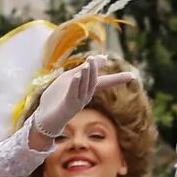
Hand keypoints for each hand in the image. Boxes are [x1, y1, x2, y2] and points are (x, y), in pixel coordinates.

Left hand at [24, 60, 138, 147]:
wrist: (43, 118)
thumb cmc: (55, 98)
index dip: (118, 79)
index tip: (133, 76)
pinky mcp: (67, 106)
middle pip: (96, 83)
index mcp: (86, 90)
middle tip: (103, 61)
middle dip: (100, 73)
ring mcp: (77, 102)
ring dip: (87, 75)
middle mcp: (85, 97)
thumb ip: (83, 68)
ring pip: (85, 87)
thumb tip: (102, 58)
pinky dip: (75, 85)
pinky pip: (73, 94)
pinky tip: (77, 76)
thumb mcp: (69, 78)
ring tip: (89, 63)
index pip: (105, 82)